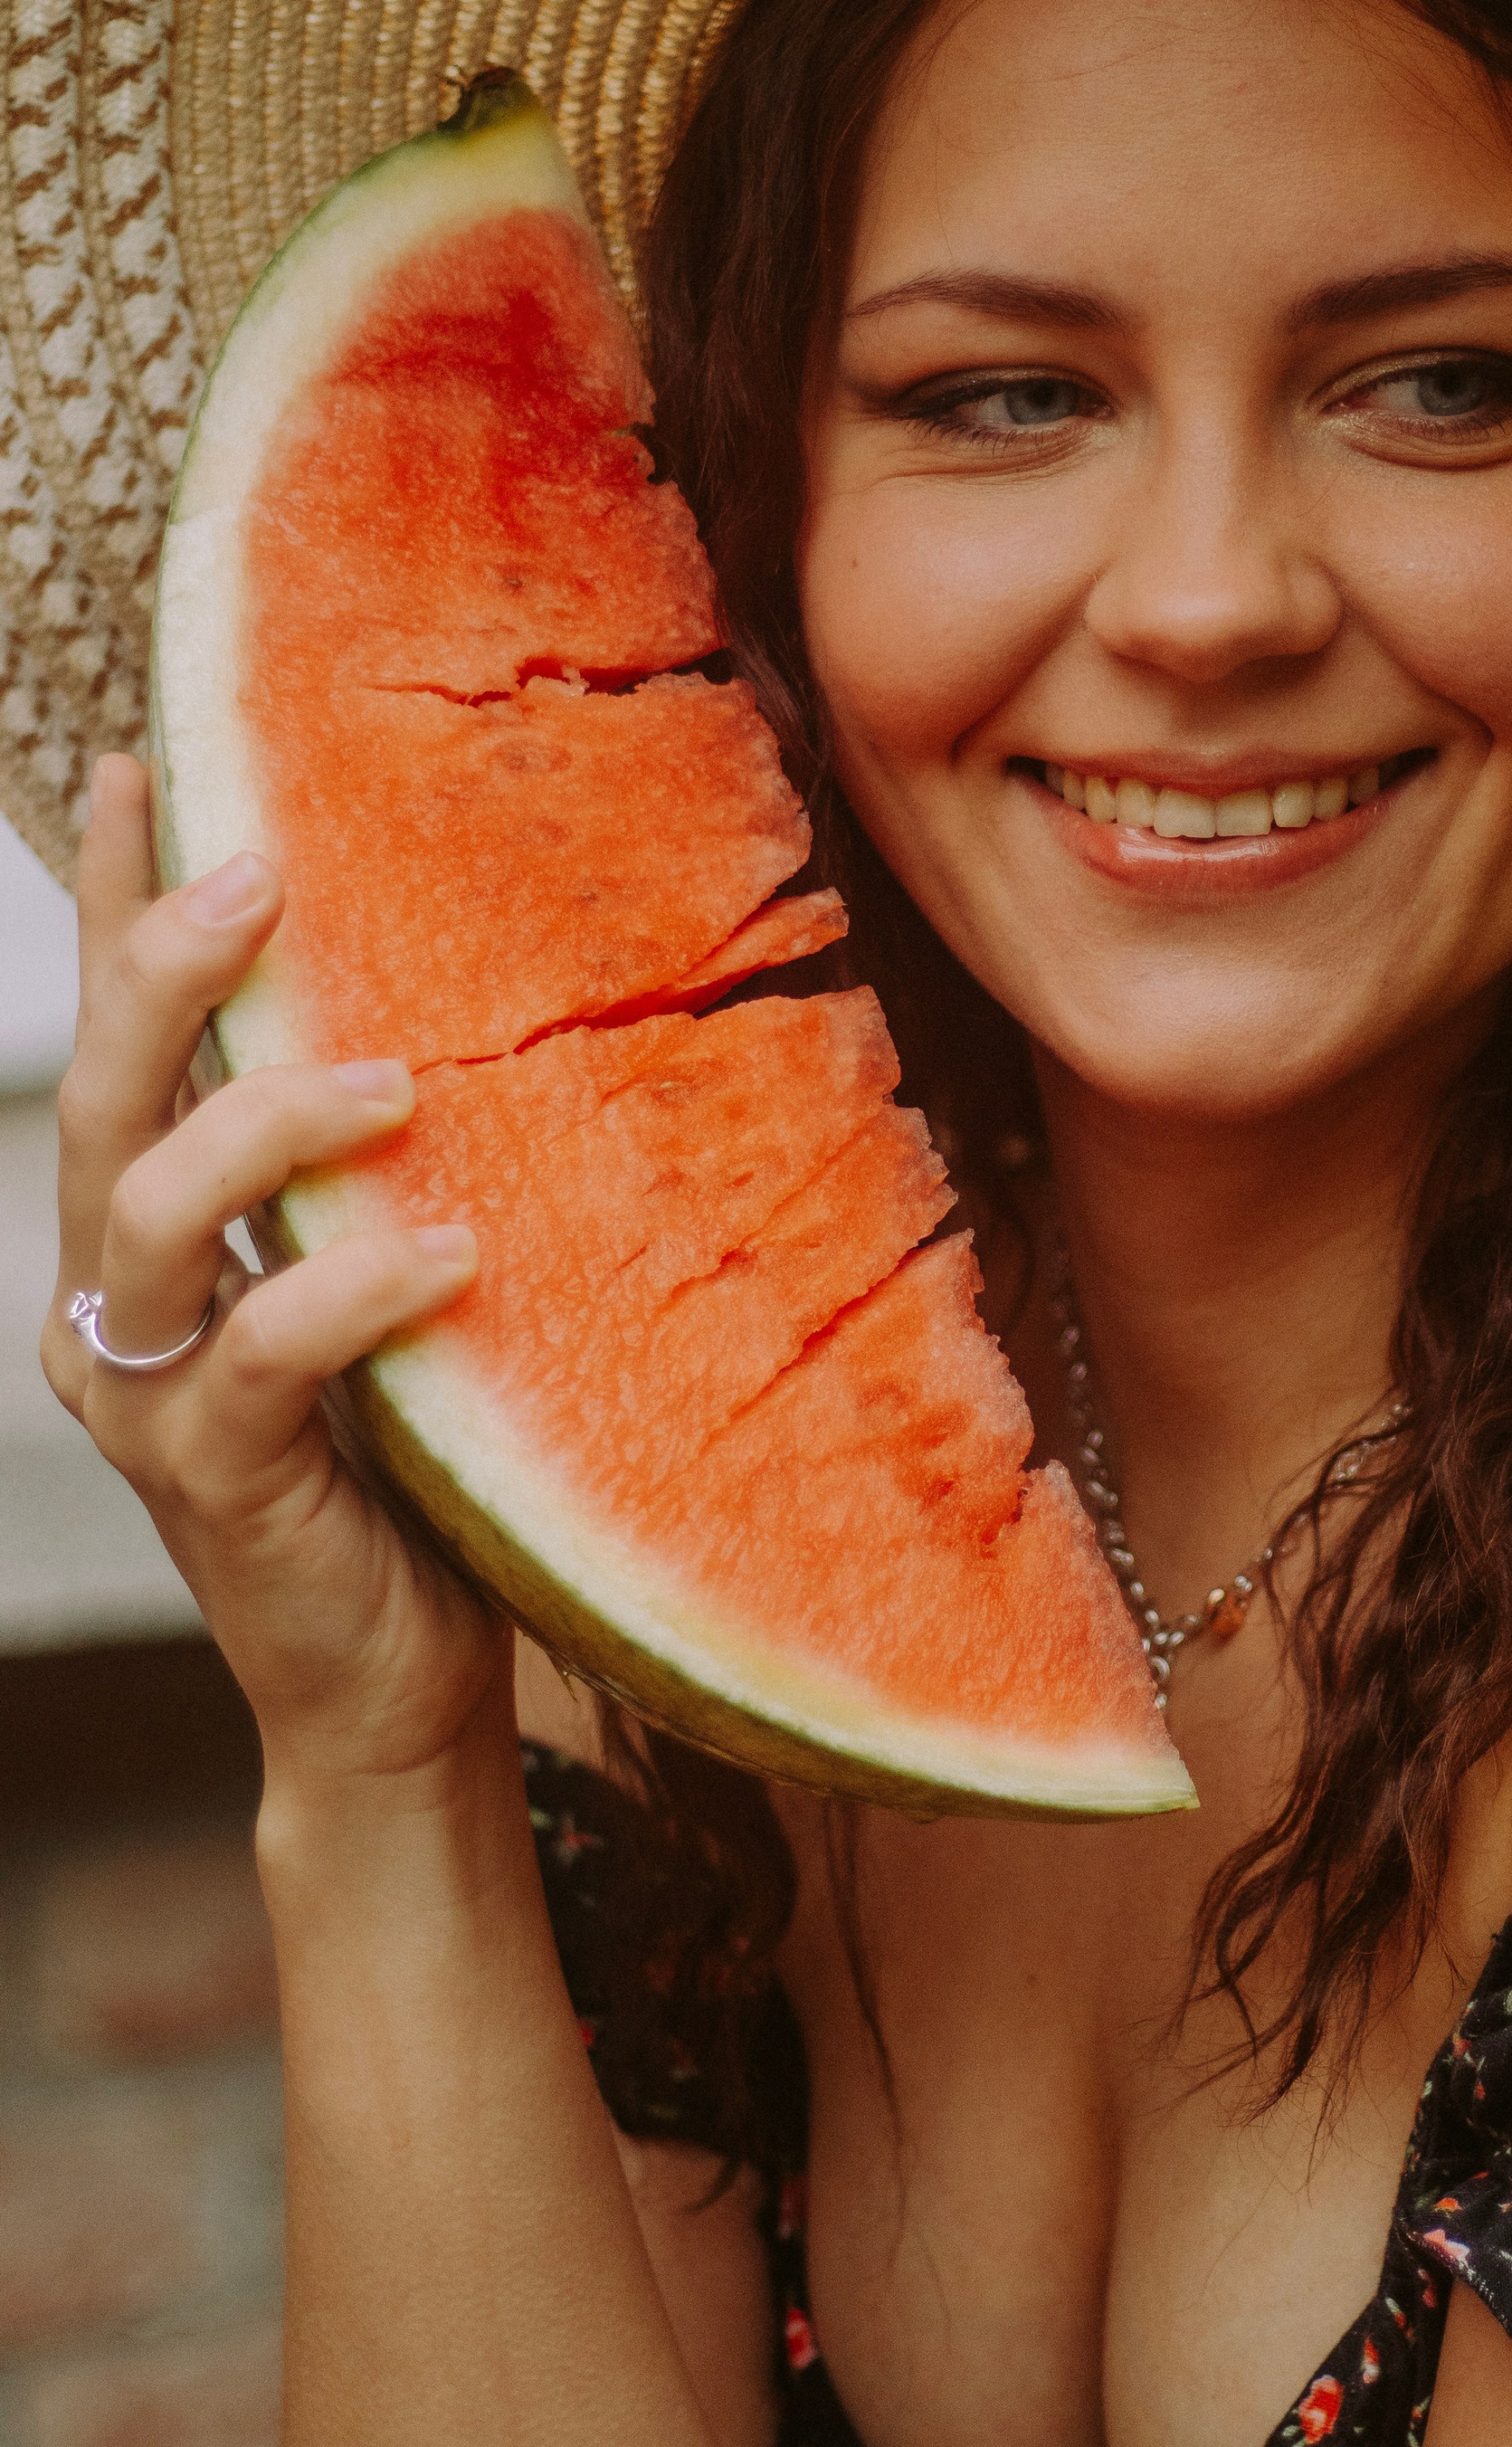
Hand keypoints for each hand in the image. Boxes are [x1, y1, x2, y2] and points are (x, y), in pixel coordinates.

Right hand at [43, 756, 508, 1790]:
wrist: (401, 1682)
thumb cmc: (412, 1457)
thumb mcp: (388, 1271)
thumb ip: (383, 1162)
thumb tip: (472, 998)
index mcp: (154, 1230)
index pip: (121, 1037)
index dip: (109, 902)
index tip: (140, 764)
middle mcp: (122, 1297)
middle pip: (105, 1096)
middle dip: (162, 969)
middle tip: (257, 876)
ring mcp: (154, 1393)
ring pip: (148, 1209)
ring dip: (265, 1124)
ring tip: (395, 1084)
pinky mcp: (220, 1479)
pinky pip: (262, 1354)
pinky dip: (347, 1290)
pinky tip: (445, 1257)